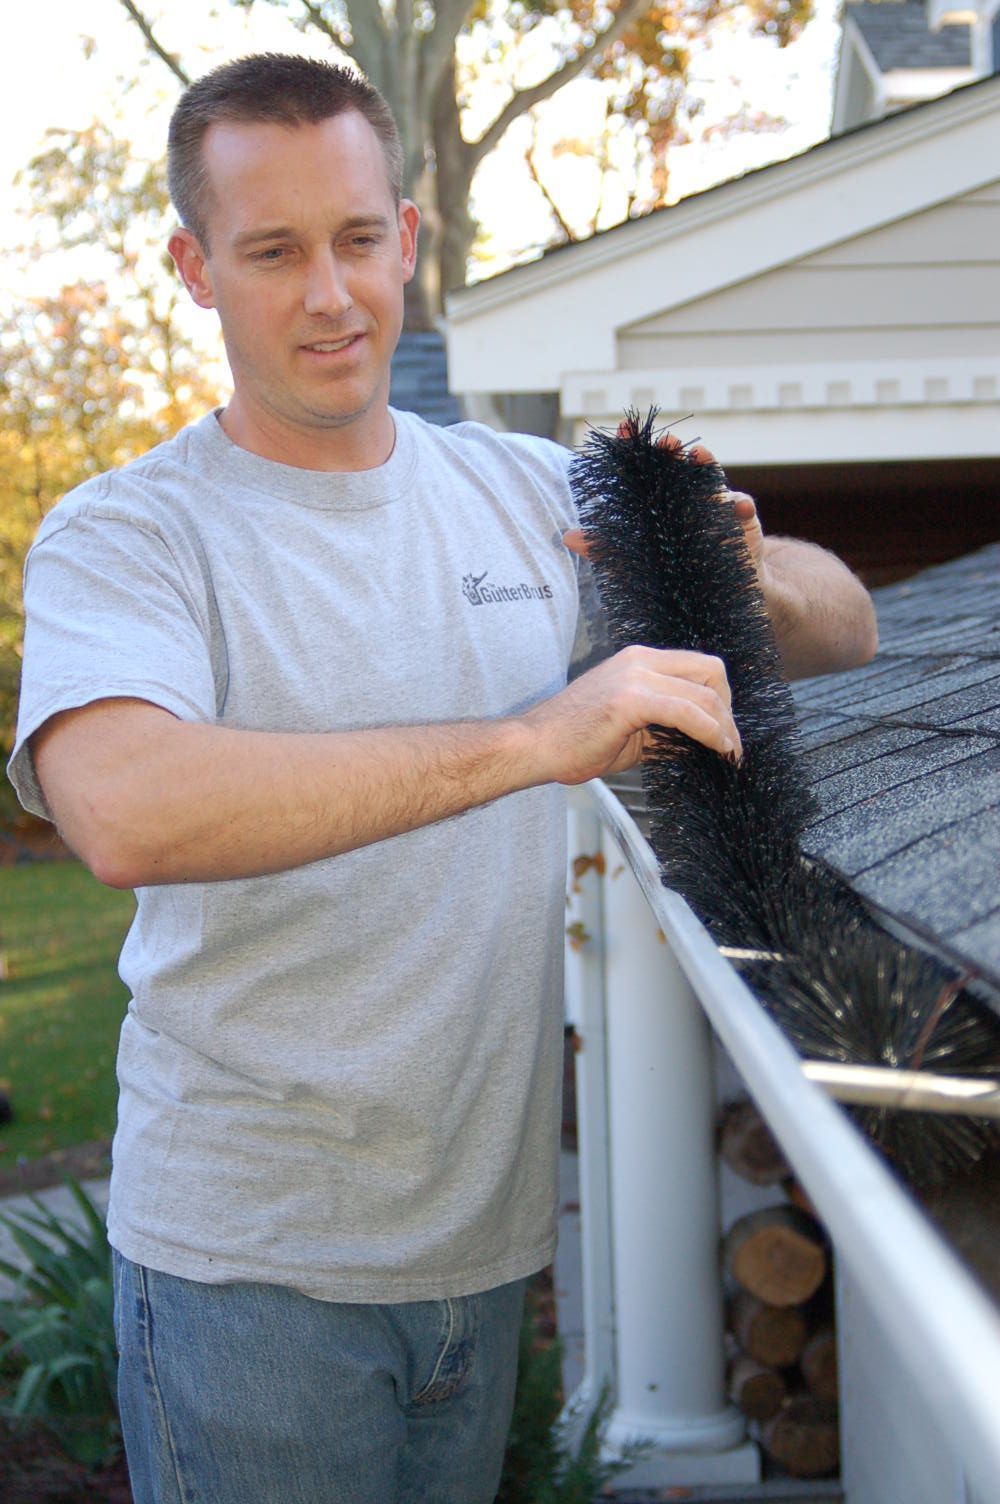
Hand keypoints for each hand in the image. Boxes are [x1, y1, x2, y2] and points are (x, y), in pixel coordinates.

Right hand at [520, 644, 740, 786]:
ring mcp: (635, 676)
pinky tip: (717, 749)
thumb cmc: (574, 741)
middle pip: (711, 671)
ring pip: (705, 692)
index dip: (722, 697)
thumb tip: (702, 743)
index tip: (725, 729)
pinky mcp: (630, 700)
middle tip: (732, 744)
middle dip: (729, 710)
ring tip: (731, 754)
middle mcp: (640, 660)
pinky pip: (687, 712)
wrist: (535, 746)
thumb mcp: (631, 730)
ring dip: (726, 727)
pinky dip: (711, 731)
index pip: (699, 665)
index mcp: (638, 660)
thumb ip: (665, 728)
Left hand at [563, 425, 764, 579]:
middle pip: (677, 464)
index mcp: (659, 499)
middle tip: (662, 441)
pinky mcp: (741, 519)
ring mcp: (715, 503)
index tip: (622, 430)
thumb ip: (603, 548)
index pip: (644, 468)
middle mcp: (686, 494)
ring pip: (710, 477)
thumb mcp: (635, 561)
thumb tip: (566, 537)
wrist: (716, 593)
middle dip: (670, 449)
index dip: (633, 447)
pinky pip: (742, 508)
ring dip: (705, 463)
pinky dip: (740, 505)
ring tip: (698, 455)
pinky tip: (738, 507)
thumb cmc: (674, 570)